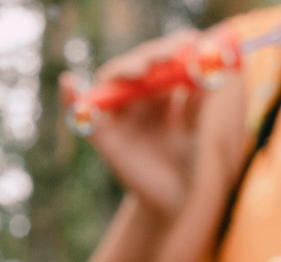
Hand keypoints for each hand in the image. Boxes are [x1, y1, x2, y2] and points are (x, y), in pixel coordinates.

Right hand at [64, 30, 212, 220]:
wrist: (169, 198)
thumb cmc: (184, 161)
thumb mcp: (193, 132)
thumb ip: (197, 105)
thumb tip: (211, 74)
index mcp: (162, 89)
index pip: (163, 58)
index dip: (173, 48)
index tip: (190, 43)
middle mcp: (137, 96)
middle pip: (137, 64)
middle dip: (149, 57)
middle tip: (165, 59)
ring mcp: (118, 113)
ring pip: (112, 82)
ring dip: (122, 69)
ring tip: (139, 72)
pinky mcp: (102, 135)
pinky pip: (82, 114)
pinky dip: (71, 97)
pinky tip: (69, 82)